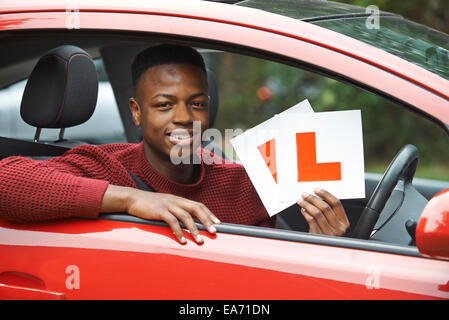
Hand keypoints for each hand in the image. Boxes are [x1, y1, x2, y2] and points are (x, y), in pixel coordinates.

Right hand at [101, 185, 220, 243]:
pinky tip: (182, 241)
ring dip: (194, 229)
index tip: (217, 223)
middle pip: (196, 209)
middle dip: (207, 221)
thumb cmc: (149, 204)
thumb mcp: (165, 205)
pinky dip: (178, 232)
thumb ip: (175, 210)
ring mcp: (168, 205)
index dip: (209, 213)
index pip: (198, 205)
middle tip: (214, 232)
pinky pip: (172, 222)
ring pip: (186, 217)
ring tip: (200, 241)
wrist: (132, 198)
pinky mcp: (159, 211)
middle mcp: (176, 200)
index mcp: (179, 199)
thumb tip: (185, 222)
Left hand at [298, 188, 348, 235]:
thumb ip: (330, 213)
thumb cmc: (328, 236)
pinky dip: (305, 213)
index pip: (336, 203)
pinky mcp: (319, 236)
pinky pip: (311, 220)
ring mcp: (328, 233)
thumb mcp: (334, 225)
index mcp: (344, 223)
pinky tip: (303, 210)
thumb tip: (317, 197)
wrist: (324, 253)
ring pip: (316, 213)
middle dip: (313, 198)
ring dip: (307, 204)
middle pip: (325, 207)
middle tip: (305, 194)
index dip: (325, 194)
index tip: (316, 189)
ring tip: (301, 201)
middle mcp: (338, 228)